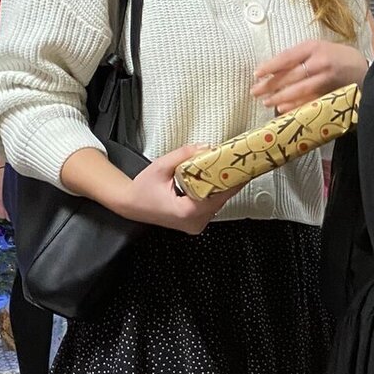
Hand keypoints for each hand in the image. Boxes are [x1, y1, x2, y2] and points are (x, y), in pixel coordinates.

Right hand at [120, 145, 235, 233]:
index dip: (232, 182)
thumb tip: (205, 147)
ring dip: (221, 187)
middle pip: (220, 200)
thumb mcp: (162, 166)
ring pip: (217, 204)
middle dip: (228, 181)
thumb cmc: (142, 190)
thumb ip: (184, 155)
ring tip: (228, 170)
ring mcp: (195, 225)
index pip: (218, 196)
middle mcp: (193, 222)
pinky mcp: (194, 223)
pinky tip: (216, 181)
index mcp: (186, 212)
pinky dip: (214, 193)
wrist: (131, 204)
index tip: (243, 170)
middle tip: (237, 164)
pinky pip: (210, 206)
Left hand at [252, 40, 367, 112]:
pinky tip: (283, 109)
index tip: (257, 74)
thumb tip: (274, 69)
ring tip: (267, 102)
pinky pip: (309, 101)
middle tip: (255, 92)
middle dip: (270, 85)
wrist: (366, 70)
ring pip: (298, 90)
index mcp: (314, 47)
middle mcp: (320, 62)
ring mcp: (326, 80)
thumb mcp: (320, 48)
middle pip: (290, 75)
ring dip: (280, 97)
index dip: (270, 66)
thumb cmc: (338, 57)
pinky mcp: (331, 94)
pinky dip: (295, 106)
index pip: (287, 57)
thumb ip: (300, 56)